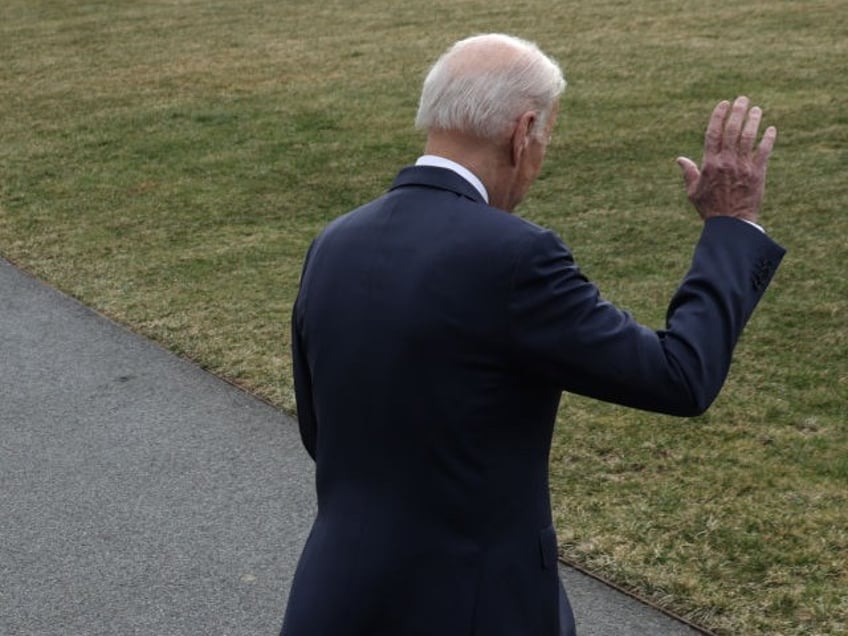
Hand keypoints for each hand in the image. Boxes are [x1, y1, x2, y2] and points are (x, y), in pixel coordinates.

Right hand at [676, 96, 776, 223]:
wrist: (731, 224)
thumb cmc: (710, 209)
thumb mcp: (693, 192)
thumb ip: (688, 173)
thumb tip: (680, 159)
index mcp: (709, 164)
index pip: (713, 133)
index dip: (718, 116)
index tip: (724, 103)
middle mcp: (726, 162)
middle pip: (732, 130)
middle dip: (737, 112)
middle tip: (742, 100)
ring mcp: (742, 166)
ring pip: (748, 137)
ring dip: (753, 121)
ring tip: (756, 109)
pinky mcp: (757, 173)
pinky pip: (764, 151)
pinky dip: (768, 139)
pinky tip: (771, 129)